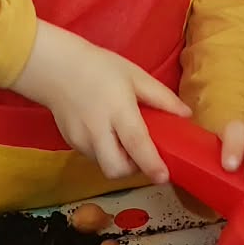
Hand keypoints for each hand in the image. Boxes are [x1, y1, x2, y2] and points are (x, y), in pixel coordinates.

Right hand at [12, 23, 190, 183]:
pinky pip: (93, 157)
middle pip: (116, 169)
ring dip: (119, 162)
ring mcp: (81, 140)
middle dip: (133, 170)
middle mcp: (97, 130)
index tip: (164, 177)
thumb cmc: (101, 68)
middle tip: (142, 155)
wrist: (57, 68)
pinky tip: (106, 134)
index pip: (136, 143)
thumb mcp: (136, 76)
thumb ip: (162, 97)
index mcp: (118, 110)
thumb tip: (186, 115)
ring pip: (104, 166)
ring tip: (124, 141)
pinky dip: (105, 153)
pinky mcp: (70, 143)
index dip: (151, 163)